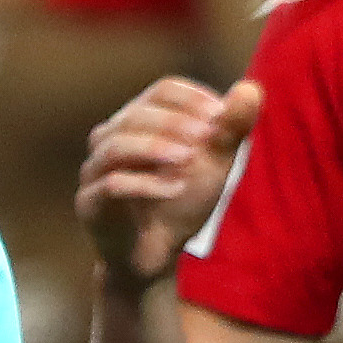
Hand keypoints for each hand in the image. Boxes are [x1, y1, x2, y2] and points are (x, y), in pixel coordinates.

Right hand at [78, 77, 261, 289]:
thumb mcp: (213, 165)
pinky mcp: (89, 204)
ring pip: (116, 146)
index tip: (221, 115)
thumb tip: (252, 88)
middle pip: (136, 114)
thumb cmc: (181, 202)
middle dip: (175, 122)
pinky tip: (175, 190)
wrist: (155, 255)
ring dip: (155, 148)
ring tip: (190, 159)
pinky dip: (145, 185)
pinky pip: (111, 185)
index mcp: (140, 120)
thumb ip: (230, 129)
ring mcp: (95, 171)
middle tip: (208, 135)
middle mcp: (110, 138)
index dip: (192, 98)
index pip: (163, 91)